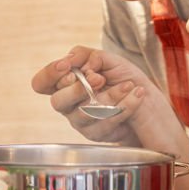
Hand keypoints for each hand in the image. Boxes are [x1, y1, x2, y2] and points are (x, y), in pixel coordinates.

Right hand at [30, 46, 185, 156]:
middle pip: (57, 102)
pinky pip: (106, 123)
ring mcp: (80, 121)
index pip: (41, 83)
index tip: (67, 66)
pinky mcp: (97, 134)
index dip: (50, 75)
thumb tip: (72, 61)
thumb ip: (87, 55)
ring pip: (85, 113)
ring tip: (128, 85)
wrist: (146, 98)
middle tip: (98, 79)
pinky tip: (136, 94)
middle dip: (78, 90)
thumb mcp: (107, 59)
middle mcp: (67, 104)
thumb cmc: (122, 76)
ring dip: (109, 97)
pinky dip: (124, 106)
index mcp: (64, 83)